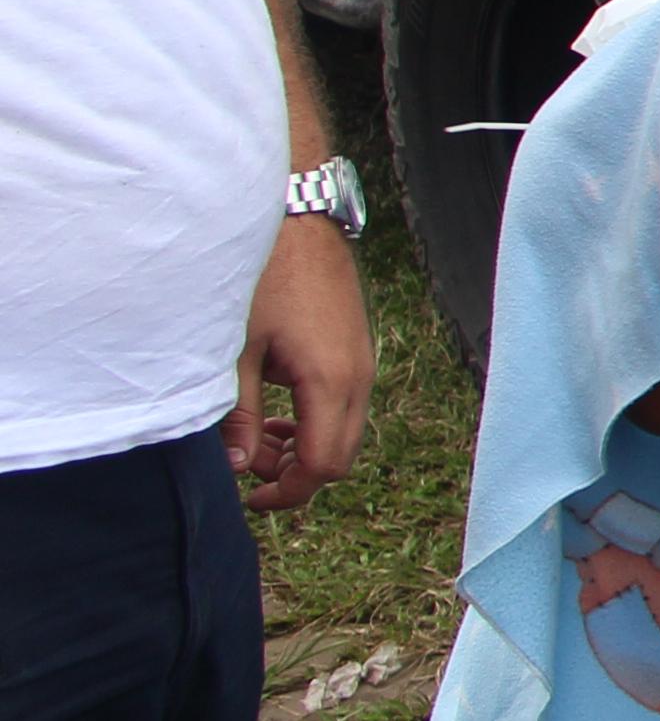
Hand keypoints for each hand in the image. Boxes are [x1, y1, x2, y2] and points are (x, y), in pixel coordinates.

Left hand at [223, 215, 374, 512]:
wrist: (296, 220)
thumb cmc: (261, 280)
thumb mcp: (236, 352)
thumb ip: (239, 415)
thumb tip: (241, 467)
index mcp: (330, 382)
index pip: (322, 466)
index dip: (287, 493)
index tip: (250, 499)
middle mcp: (358, 377)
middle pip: (339, 456)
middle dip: (295, 474)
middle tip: (248, 464)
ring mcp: (362, 362)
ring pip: (343, 431)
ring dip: (303, 447)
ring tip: (257, 434)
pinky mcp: (355, 349)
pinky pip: (345, 405)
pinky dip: (314, 420)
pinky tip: (278, 406)